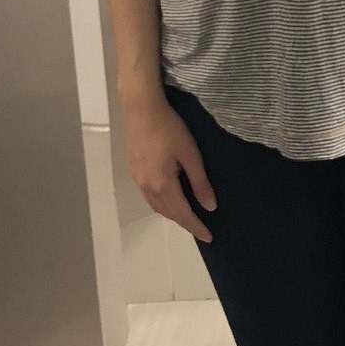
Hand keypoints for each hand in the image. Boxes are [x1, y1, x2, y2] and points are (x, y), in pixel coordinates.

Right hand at [124, 96, 215, 243]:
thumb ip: (200, 183)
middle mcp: (147, 187)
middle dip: (185, 222)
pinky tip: (171, 198)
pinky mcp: (134, 171)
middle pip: (168, 213)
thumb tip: (210, 207)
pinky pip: (150, 197)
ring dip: (173, 214)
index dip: (196, 226)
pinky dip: (163, 204)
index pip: (182, 214)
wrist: (140, 109)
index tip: (209, 237)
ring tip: (189, 216)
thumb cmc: (169, 128)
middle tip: (202, 228)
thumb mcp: (190, 155)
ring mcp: (138, 180)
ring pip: (157, 206)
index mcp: (162, 185)